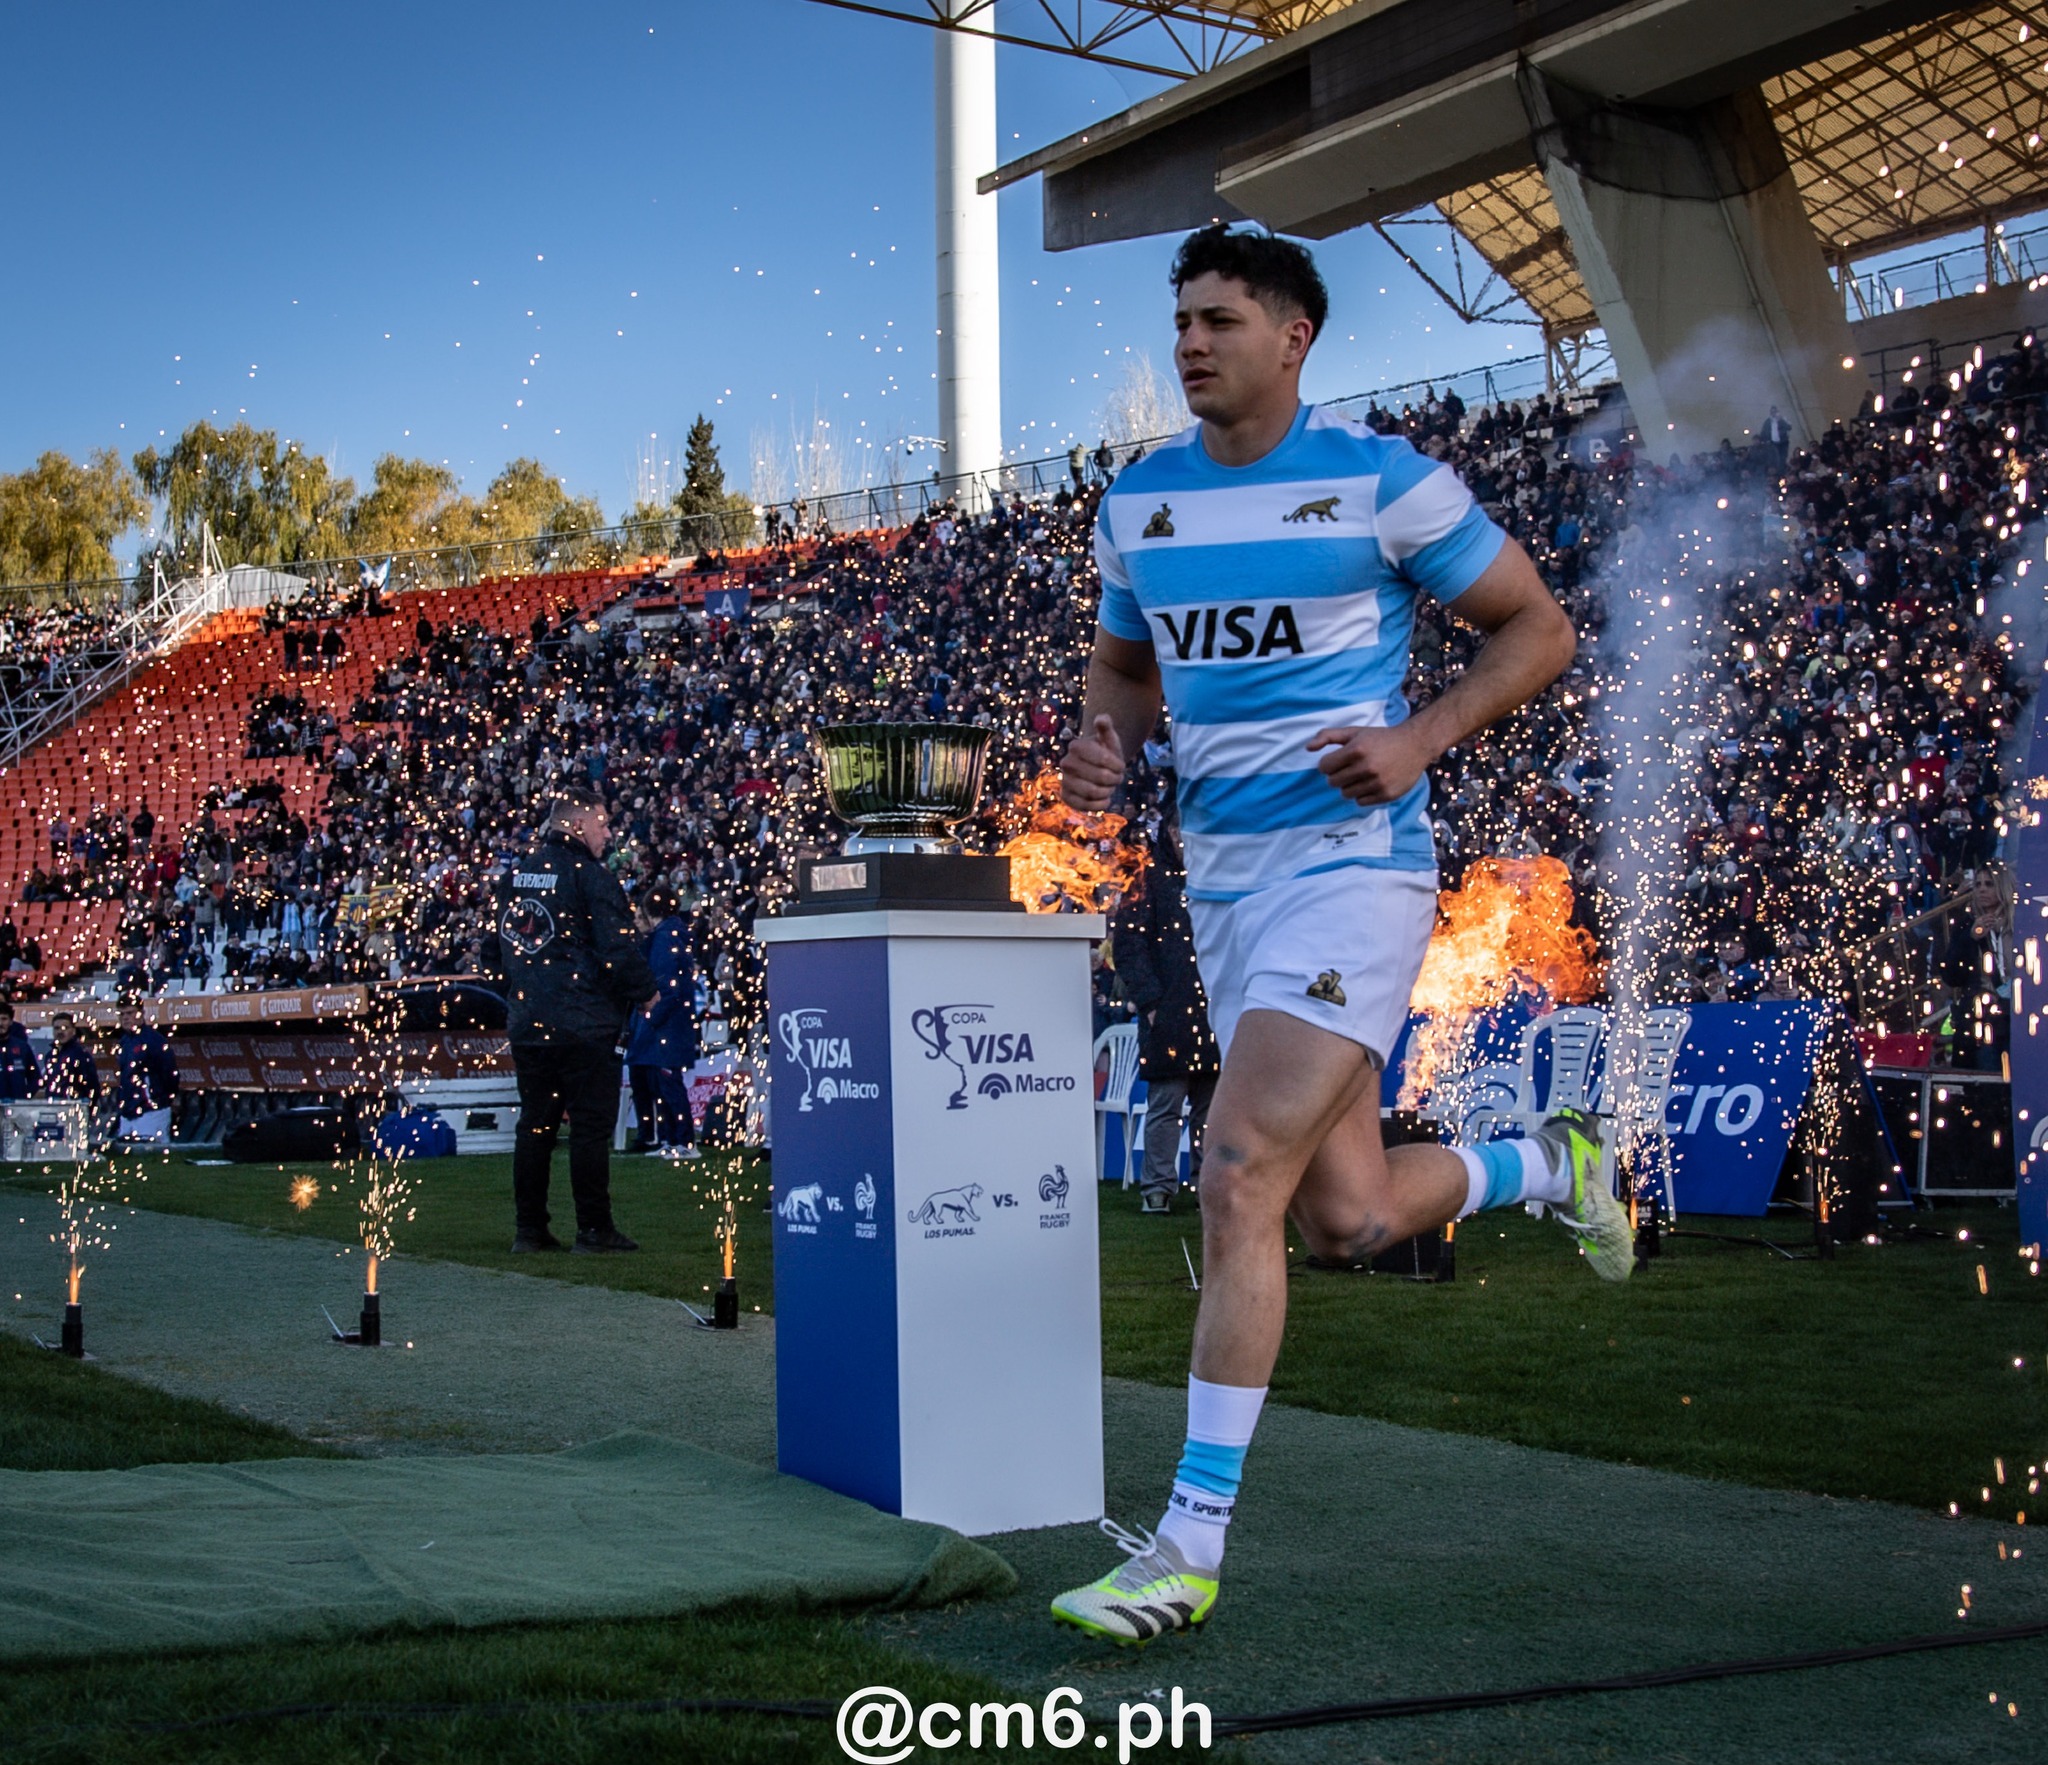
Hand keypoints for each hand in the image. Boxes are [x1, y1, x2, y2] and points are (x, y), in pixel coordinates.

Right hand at [1062, 714, 1124, 811]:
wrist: (1096, 767)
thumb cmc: (1105, 751)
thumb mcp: (1109, 738)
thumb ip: (1106, 726)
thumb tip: (1102, 719)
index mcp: (1076, 746)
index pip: (1103, 758)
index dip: (1117, 765)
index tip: (1120, 765)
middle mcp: (1066, 763)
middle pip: (1100, 777)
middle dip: (1114, 779)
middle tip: (1117, 777)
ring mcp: (1065, 781)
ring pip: (1093, 792)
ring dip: (1108, 791)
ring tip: (1110, 787)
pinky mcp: (1067, 797)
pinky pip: (1086, 806)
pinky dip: (1100, 804)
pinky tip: (1104, 798)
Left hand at [1306, 724, 1433, 805]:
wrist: (1415, 744)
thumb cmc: (1380, 738)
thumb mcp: (1354, 731)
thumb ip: (1328, 736)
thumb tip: (1307, 748)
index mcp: (1356, 750)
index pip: (1324, 767)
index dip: (1328, 764)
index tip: (1337, 761)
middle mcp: (1366, 767)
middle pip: (1333, 782)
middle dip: (1337, 775)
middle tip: (1350, 768)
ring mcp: (1377, 783)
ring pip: (1346, 794)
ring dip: (1349, 786)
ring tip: (1361, 775)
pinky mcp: (1386, 795)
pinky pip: (1361, 802)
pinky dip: (1362, 794)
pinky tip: (1371, 783)